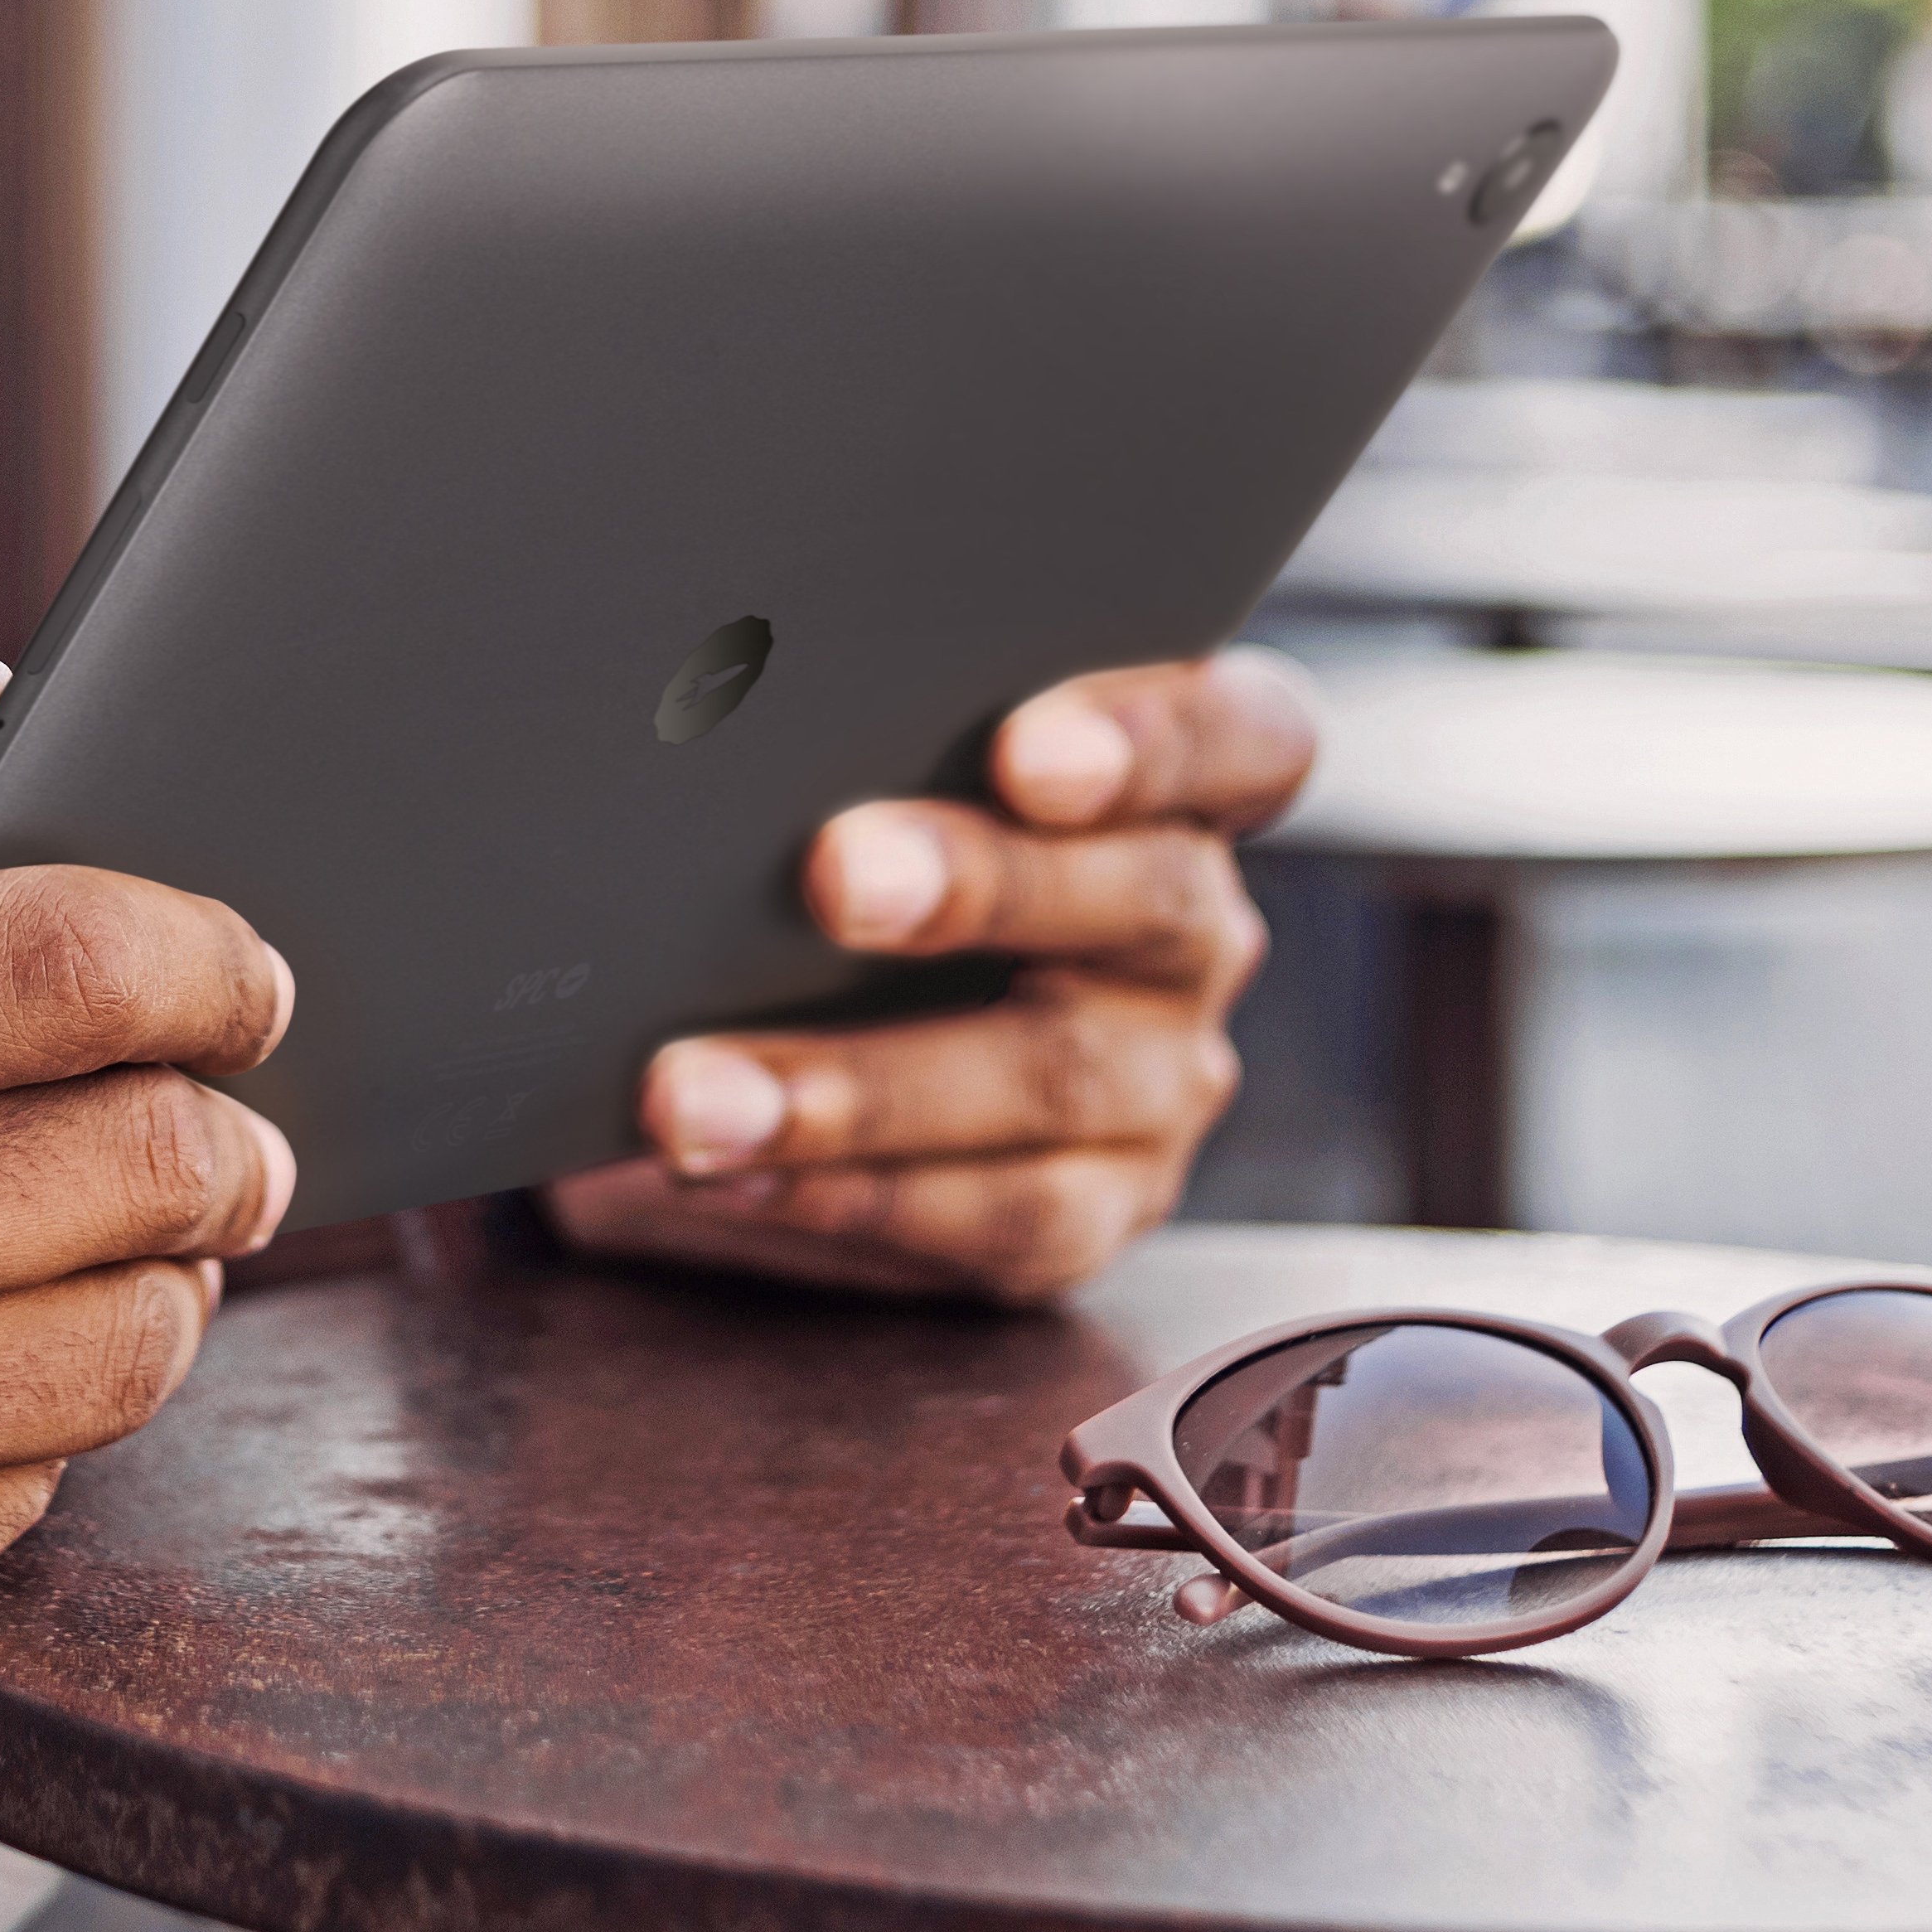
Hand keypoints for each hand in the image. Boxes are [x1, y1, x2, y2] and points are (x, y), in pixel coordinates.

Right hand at [0, 653, 300, 1734]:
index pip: (54, 972)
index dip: (200, 957)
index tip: (236, 968)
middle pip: (139, 1161)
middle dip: (221, 1117)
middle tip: (220, 1101)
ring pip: (128, 1342)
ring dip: (165, 1272)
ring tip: (120, 1224)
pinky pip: (36, 1487)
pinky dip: (43, 1410)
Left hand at [541, 651, 1315, 1304]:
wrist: (789, 1027)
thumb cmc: (823, 852)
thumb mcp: (853, 779)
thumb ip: (848, 742)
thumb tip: (711, 717)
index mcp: (1176, 789)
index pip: (1235, 738)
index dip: (1153, 739)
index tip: (1029, 752)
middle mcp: (1190, 931)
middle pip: (1142, 898)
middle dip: (983, 887)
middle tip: (839, 879)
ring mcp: (1160, 1079)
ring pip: (1049, 1077)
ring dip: (858, 1086)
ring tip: (695, 1095)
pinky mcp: (1095, 1206)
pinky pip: (992, 1214)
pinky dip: (841, 1192)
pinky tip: (723, 1172)